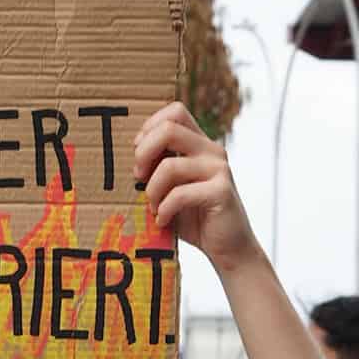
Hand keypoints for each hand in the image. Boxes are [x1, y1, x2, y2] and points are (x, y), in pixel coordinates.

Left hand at [134, 103, 260, 273]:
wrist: (227, 247)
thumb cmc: (193, 216)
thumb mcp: (170, 187)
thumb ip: (157, 167)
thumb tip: (131, 157)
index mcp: (199, 144)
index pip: (175, 112)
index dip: (149, 127)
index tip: (138, 153)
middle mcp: (211, 150)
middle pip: (169, 129)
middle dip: (143, 153)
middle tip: (138, 177)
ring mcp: (219, 169)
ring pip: (169, 165)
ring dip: (151, 190)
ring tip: (153, 207)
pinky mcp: (221, 191)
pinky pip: (180, 194)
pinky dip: (164, 210)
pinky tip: (162, 220)